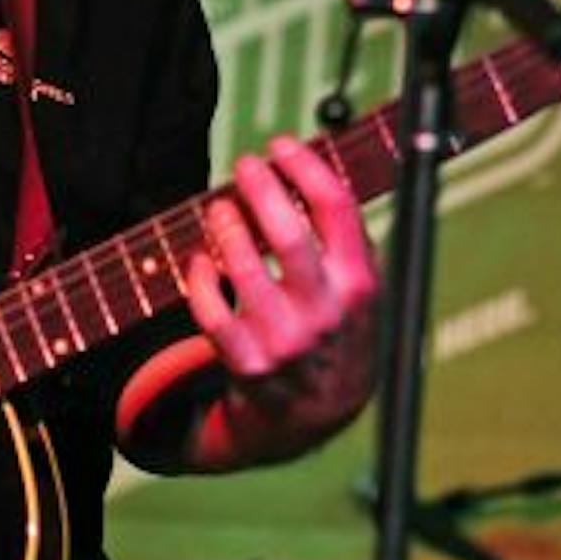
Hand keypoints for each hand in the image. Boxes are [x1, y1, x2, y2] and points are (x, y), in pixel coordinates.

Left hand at [184, 134, 379, 452]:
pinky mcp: (248, 364)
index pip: (336, 208)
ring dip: (225, 225)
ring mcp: (286, 341)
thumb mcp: (362, 289)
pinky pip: (210, 309)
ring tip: (220, 208)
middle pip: (287, 232)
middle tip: (245, 165)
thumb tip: (313, 167)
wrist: (318, 415)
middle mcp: (327, 313)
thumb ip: (347, 237)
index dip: (303, 165)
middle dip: (259, 187)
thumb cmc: (338, 331)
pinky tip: (200, 259)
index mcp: (361, 285)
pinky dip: (198, 276)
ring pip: (242, 266)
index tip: (280, 144)